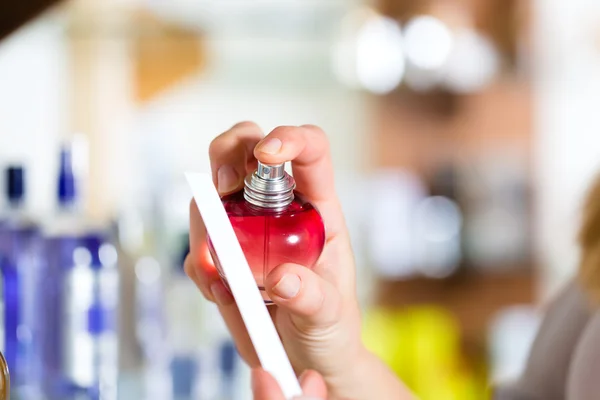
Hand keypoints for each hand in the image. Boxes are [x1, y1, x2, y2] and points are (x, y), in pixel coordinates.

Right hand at [187, 122, 411, 399]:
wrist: (305, 357)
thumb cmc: (329, 327)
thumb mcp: (330, 314)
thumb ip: (312, 298)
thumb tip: (282, 279)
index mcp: (317, 208)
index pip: (309, 151)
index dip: (289, 138)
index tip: (267, 154)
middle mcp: (278, 207)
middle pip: (247, 149)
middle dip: (227, 154)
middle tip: (221, 187)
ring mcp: (245, 225)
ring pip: (212, 192)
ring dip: (204, 223)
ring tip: (225, 280)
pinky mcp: (223, 251)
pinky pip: (198, 241)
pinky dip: (199, 263)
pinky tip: (222, 294)